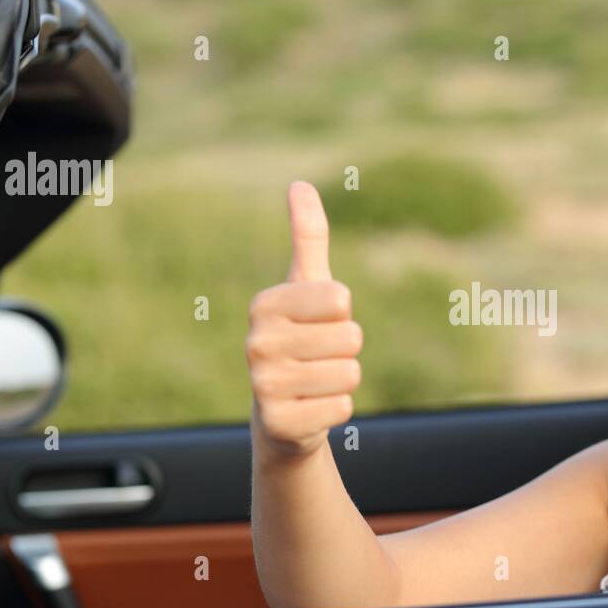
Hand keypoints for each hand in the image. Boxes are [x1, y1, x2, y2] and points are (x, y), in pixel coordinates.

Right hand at [247, 181, 361, 460]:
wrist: (283, 413)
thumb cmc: (301, 339)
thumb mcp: (306, 287)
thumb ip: (308, 237)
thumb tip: (300, 185)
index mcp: (264, 305)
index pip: (340, 299)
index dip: (341, 314)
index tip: (317, 323)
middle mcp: (256, 343)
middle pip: (350, 338)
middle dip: (346, 351)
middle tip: (320, 359)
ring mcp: (263, 385)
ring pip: (350, 373)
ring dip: (343, 380)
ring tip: (316, 382)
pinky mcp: (279, 423)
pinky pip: (343, 407)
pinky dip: (338, 409)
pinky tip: (313, 408)